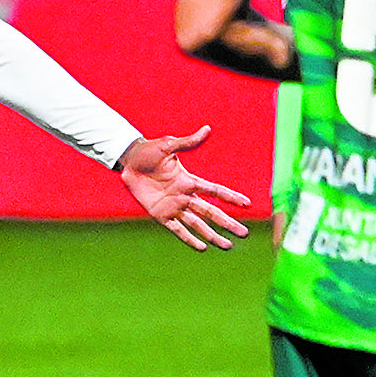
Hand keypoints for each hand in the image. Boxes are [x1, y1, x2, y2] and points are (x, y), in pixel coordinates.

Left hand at [119, 128, 250, 250]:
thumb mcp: (168, 145)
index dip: (231, 197)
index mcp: (189, 181)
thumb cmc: (148, 152)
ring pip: (198, 224)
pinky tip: (202, 247)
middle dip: (228, 223)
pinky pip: (177, 230)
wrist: (128, 162)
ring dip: (213, 235)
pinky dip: (189, 239)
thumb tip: (207, 129)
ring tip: (227, 246)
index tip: (247, 204)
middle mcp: (185, 196)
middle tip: (244, 233)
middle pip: (211, 212)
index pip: (215, 191)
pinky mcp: (160, 215)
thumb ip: (187, 142)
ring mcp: (174, 207)